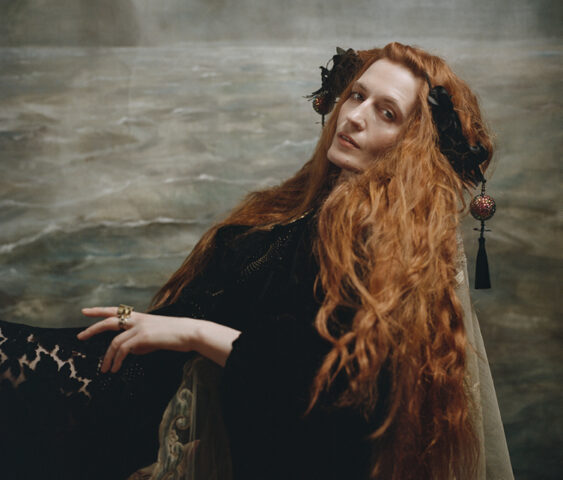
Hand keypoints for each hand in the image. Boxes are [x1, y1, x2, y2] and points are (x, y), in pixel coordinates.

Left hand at [77, 307, 200, 372]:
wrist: (189, 333)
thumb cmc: (176, 335)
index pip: (115, 311)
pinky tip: (116, 368)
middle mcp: (138, 319)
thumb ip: (140, 342)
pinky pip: (123, 349)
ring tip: (105, 369)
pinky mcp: (143, 337)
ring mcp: (140, 327)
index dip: (99, 310)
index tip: (85, 311)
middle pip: (108, 321)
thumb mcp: (154, 337)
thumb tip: (129, 351)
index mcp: (140, 317)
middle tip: (80, 337)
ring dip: (107, 357)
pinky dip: (117, 360)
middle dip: (92, 329)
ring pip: (114, 341)